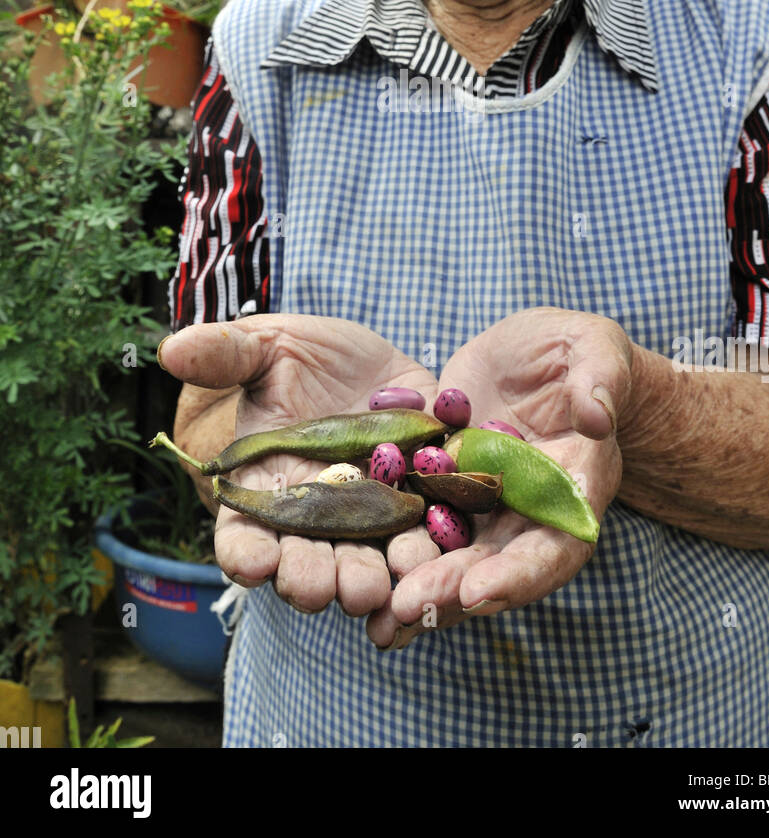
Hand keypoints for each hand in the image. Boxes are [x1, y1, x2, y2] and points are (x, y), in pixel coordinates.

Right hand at [158, 314, 438, 615]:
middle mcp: (315, 520)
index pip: (243, 538)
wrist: (371, 360)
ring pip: (366, 568)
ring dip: (369, 582)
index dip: (245, 555)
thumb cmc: (301, 357)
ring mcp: (369, 519)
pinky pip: (426, 542)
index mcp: (265, 493)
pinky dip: (430, 555)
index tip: (253, 562)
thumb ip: (226, 353)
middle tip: (318, 587)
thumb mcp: (265, 346)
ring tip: (375, 586)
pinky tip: (432, 559)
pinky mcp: (421, 505)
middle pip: (305, 567)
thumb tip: (170, 347)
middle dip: (311, 581)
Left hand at [367, 308, 632, 648]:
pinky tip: (354, 571)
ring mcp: (485, 503)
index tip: (478, 591)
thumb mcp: (596, 350)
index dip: (520, 573)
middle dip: (453, 588)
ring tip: (379, 613)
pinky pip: (420, 522)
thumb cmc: (581, 350)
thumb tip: (597, 417)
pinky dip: (393, 548)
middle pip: (496, 563)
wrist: (539, 353)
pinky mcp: (447, 484)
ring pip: (454, 555)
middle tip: (407, 604)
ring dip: (420, 584)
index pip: (556, 545)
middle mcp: (530, 510)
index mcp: (576, 488)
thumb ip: (599, 380)